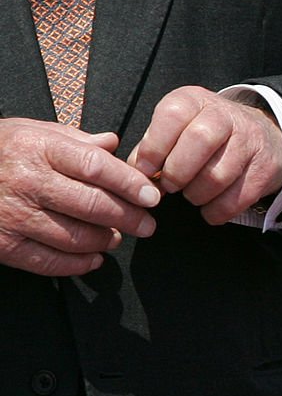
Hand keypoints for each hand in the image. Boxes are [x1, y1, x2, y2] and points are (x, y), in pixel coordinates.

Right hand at [0, 119, 159, 275]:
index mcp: (37, 147)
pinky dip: (81, 264)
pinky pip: (53, 262)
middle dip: (129, 218)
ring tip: (116, 236)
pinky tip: (94, 257)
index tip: (152, 196)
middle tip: (147, 225)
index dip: (129, 184)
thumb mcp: (32, 132)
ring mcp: (15, 215)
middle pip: (93, 206)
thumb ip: (76, 141)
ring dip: (106, 241)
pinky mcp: (6, 244)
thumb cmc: (0, 152)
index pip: (95, 166)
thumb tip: (114, 143)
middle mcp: (27, 181)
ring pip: (78, 238)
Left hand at [128, 86, 281, 225]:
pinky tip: (210, 209)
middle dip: (177, 172)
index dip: (155, 146)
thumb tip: (134, 173)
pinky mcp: (264, 170)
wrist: (264, 138)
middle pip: (199, 142)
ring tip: (192, 195)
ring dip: (197, 195)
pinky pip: (237, 199)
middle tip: (170, 186)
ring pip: (218, 175)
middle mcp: (225, 116)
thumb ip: (154, 146)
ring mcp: (249, 142)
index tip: (145, 170)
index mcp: (195, 101)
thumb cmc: (209, 136)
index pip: (173, 115)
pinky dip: (217, 211)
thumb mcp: (179, 127)